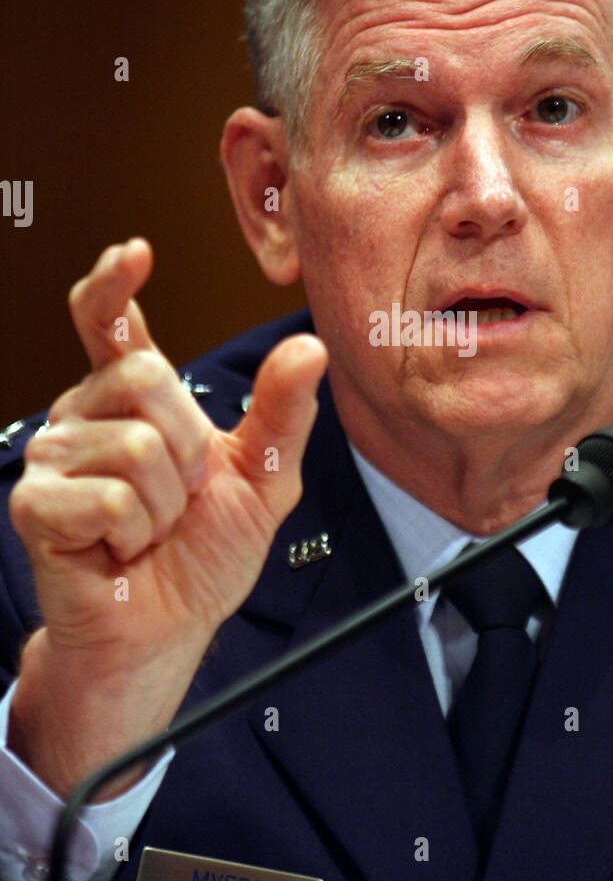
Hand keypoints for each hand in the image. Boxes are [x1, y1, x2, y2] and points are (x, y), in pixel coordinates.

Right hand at [8, 239, 325, 795]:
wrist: (168, 628)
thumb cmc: (202, 554)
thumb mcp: (262, 478)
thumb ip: (282, 413)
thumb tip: (308, 346)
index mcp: (131, 400)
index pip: (110, 324)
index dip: (114, 285)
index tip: (134, 253)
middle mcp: (85, 415)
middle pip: (146, 378)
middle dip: (188, 447)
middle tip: (179, 496)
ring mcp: (54, 457)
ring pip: (136, 445)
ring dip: (165, 503)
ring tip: (148, 529)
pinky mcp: (36, 504)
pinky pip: (111, 497)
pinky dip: (135, 533)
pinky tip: (120, 549)